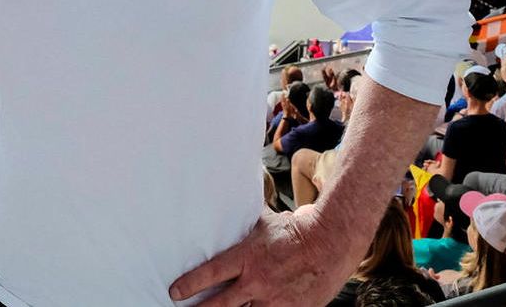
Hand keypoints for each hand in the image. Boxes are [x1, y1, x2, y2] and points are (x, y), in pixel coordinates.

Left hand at [169, 207, 366, 305]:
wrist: (330, 241)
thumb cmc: (296, 230)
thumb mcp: (263, 224)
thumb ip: (243, 226)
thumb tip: (224, 208)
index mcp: (248, 258)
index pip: (211, 273)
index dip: (190, 284)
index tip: (174, 292)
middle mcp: (258, 282)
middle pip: (220, 304)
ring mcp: (275, 301)